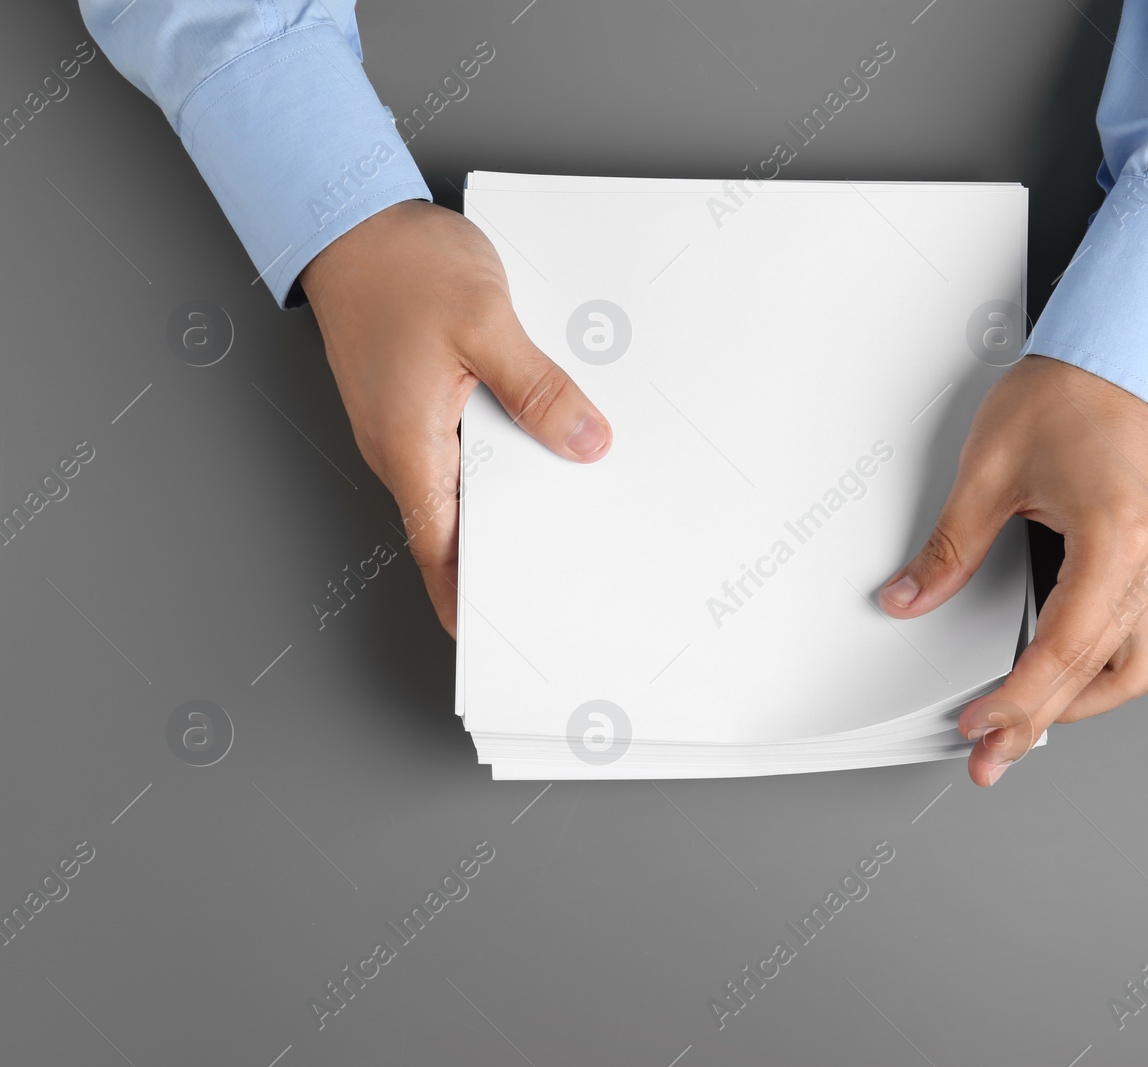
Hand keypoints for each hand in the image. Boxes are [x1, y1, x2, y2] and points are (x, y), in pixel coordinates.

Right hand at [300, 200, 611, 635]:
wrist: (350, 214)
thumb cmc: (401, 266)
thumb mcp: (485, 326)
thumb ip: (538, 391)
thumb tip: (586, 443)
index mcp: (409, 447)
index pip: (440, 551)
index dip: (468, 600)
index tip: (501, 635)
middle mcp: (401, 446)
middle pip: (457, 526)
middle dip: (507, 555)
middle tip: (565, 579)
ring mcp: (406, 422)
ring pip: (465, 484)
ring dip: (510, 501)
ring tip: (570, 515)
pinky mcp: (416, 397)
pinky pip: (464, 444)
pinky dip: (502, 454)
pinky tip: (544, 441)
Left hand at [878, 356, 1147, 785]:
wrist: (1126, 346)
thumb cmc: (1072, 390)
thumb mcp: (990, 470)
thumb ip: (949, 547)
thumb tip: (910, 596)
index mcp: (1116, 537)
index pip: (1063, 649)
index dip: (1016, 698)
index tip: (979, 726)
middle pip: (1101, 673)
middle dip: (1042, 720)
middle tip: (996, 752)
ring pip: (1138, 667)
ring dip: (1082, 702)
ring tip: (1028, 722)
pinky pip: (1147, 635)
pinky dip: (1103, 666)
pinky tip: (1065, 676)